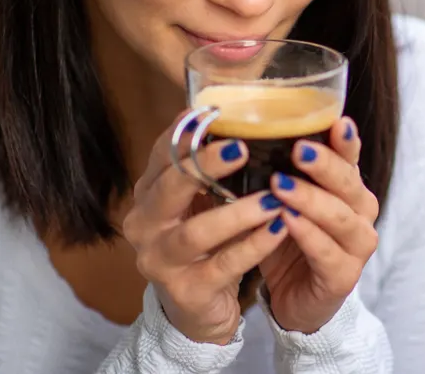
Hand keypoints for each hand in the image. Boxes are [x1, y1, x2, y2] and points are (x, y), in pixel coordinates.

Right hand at [121, 113, 290, 344]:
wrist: (196, 313)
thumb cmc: (205, 246)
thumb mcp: (200, 204)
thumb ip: (208, 168)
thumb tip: (234, 114)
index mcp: (148, 195)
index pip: (160, 156)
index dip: (184, 133)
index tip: (212, 112)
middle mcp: (145, 226)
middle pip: (168, 189)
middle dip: (204, 165)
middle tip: (242, 148)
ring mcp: (161, 261)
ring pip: (196, 232)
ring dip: (236, 212)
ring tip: (273, 197)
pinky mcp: (186, 291)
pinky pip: (222, 266)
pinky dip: (253, 246)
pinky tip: (279, 230)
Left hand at [259, 116, 379, 333]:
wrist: (294, 299)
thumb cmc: (286, 241)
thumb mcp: (282, 202)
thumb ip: (276, 171)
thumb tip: (241, 135)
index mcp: (348, 188)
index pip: (350, 157)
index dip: (345, 140)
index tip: (336, 121)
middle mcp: (360, 213)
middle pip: (348, 183)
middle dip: (324, 165)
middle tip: (299, 150)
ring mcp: (357, 246)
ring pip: (340, 217)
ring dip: (310, 200)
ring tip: (281, 186)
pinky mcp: (344, 276)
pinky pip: (327, 252)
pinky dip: (307, 235)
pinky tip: (287, 222)